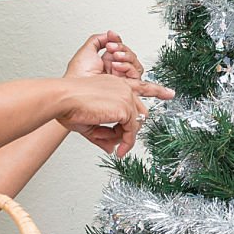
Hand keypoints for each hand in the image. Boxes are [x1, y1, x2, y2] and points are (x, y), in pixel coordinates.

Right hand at [56, 76, 174, 157]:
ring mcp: (125, 96)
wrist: (62, 99)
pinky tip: (119, 150)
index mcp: (113, 84)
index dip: (157, 90)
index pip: (140, 86)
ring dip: (123, 138)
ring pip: (135, 124)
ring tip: (111, 145)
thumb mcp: (88, 124)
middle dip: (130, 129)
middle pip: (139, 111)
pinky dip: (126, 143)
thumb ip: (103, 135)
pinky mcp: (124, 107)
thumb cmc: (68, 107)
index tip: (170, 94)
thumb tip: (113, 149)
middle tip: (121, 144)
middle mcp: (122, 87)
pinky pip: (131, 131)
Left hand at [64, 30, 144, 80]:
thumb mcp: (87, 50)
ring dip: (126, 56)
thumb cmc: (78, 74)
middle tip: (111, 47)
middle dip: (121, 48)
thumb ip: (98, 39)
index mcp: (106, 63)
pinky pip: (136, 74)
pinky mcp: (126, 86)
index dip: (117, 40)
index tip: (111, 35)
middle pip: (130, 55)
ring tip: (114, 56)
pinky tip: (116, 65)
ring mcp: (121, 79)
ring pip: (135, 64)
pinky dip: (128, 66)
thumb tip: (109, 35)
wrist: (77, 86)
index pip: (119, 49)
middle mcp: (114, 71)